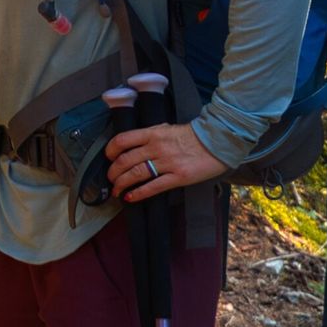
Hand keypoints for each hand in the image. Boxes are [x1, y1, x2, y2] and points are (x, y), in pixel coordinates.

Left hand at [106, 120, 224, 203]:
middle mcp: (156, 147)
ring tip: (116, 191)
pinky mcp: (178, 177)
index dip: (110, 150)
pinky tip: (130, 197)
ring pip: (135, 174)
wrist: (217, 141)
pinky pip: (153, 187)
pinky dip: (138, 193)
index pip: (123, 140)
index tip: (108, 158)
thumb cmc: (193, 136)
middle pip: (125, 160)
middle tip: (111, 179)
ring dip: (121, 184)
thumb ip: (152, 135)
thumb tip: (137, 142)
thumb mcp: (168, 128)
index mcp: (153, 133)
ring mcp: (167, 162)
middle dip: (113, 172)